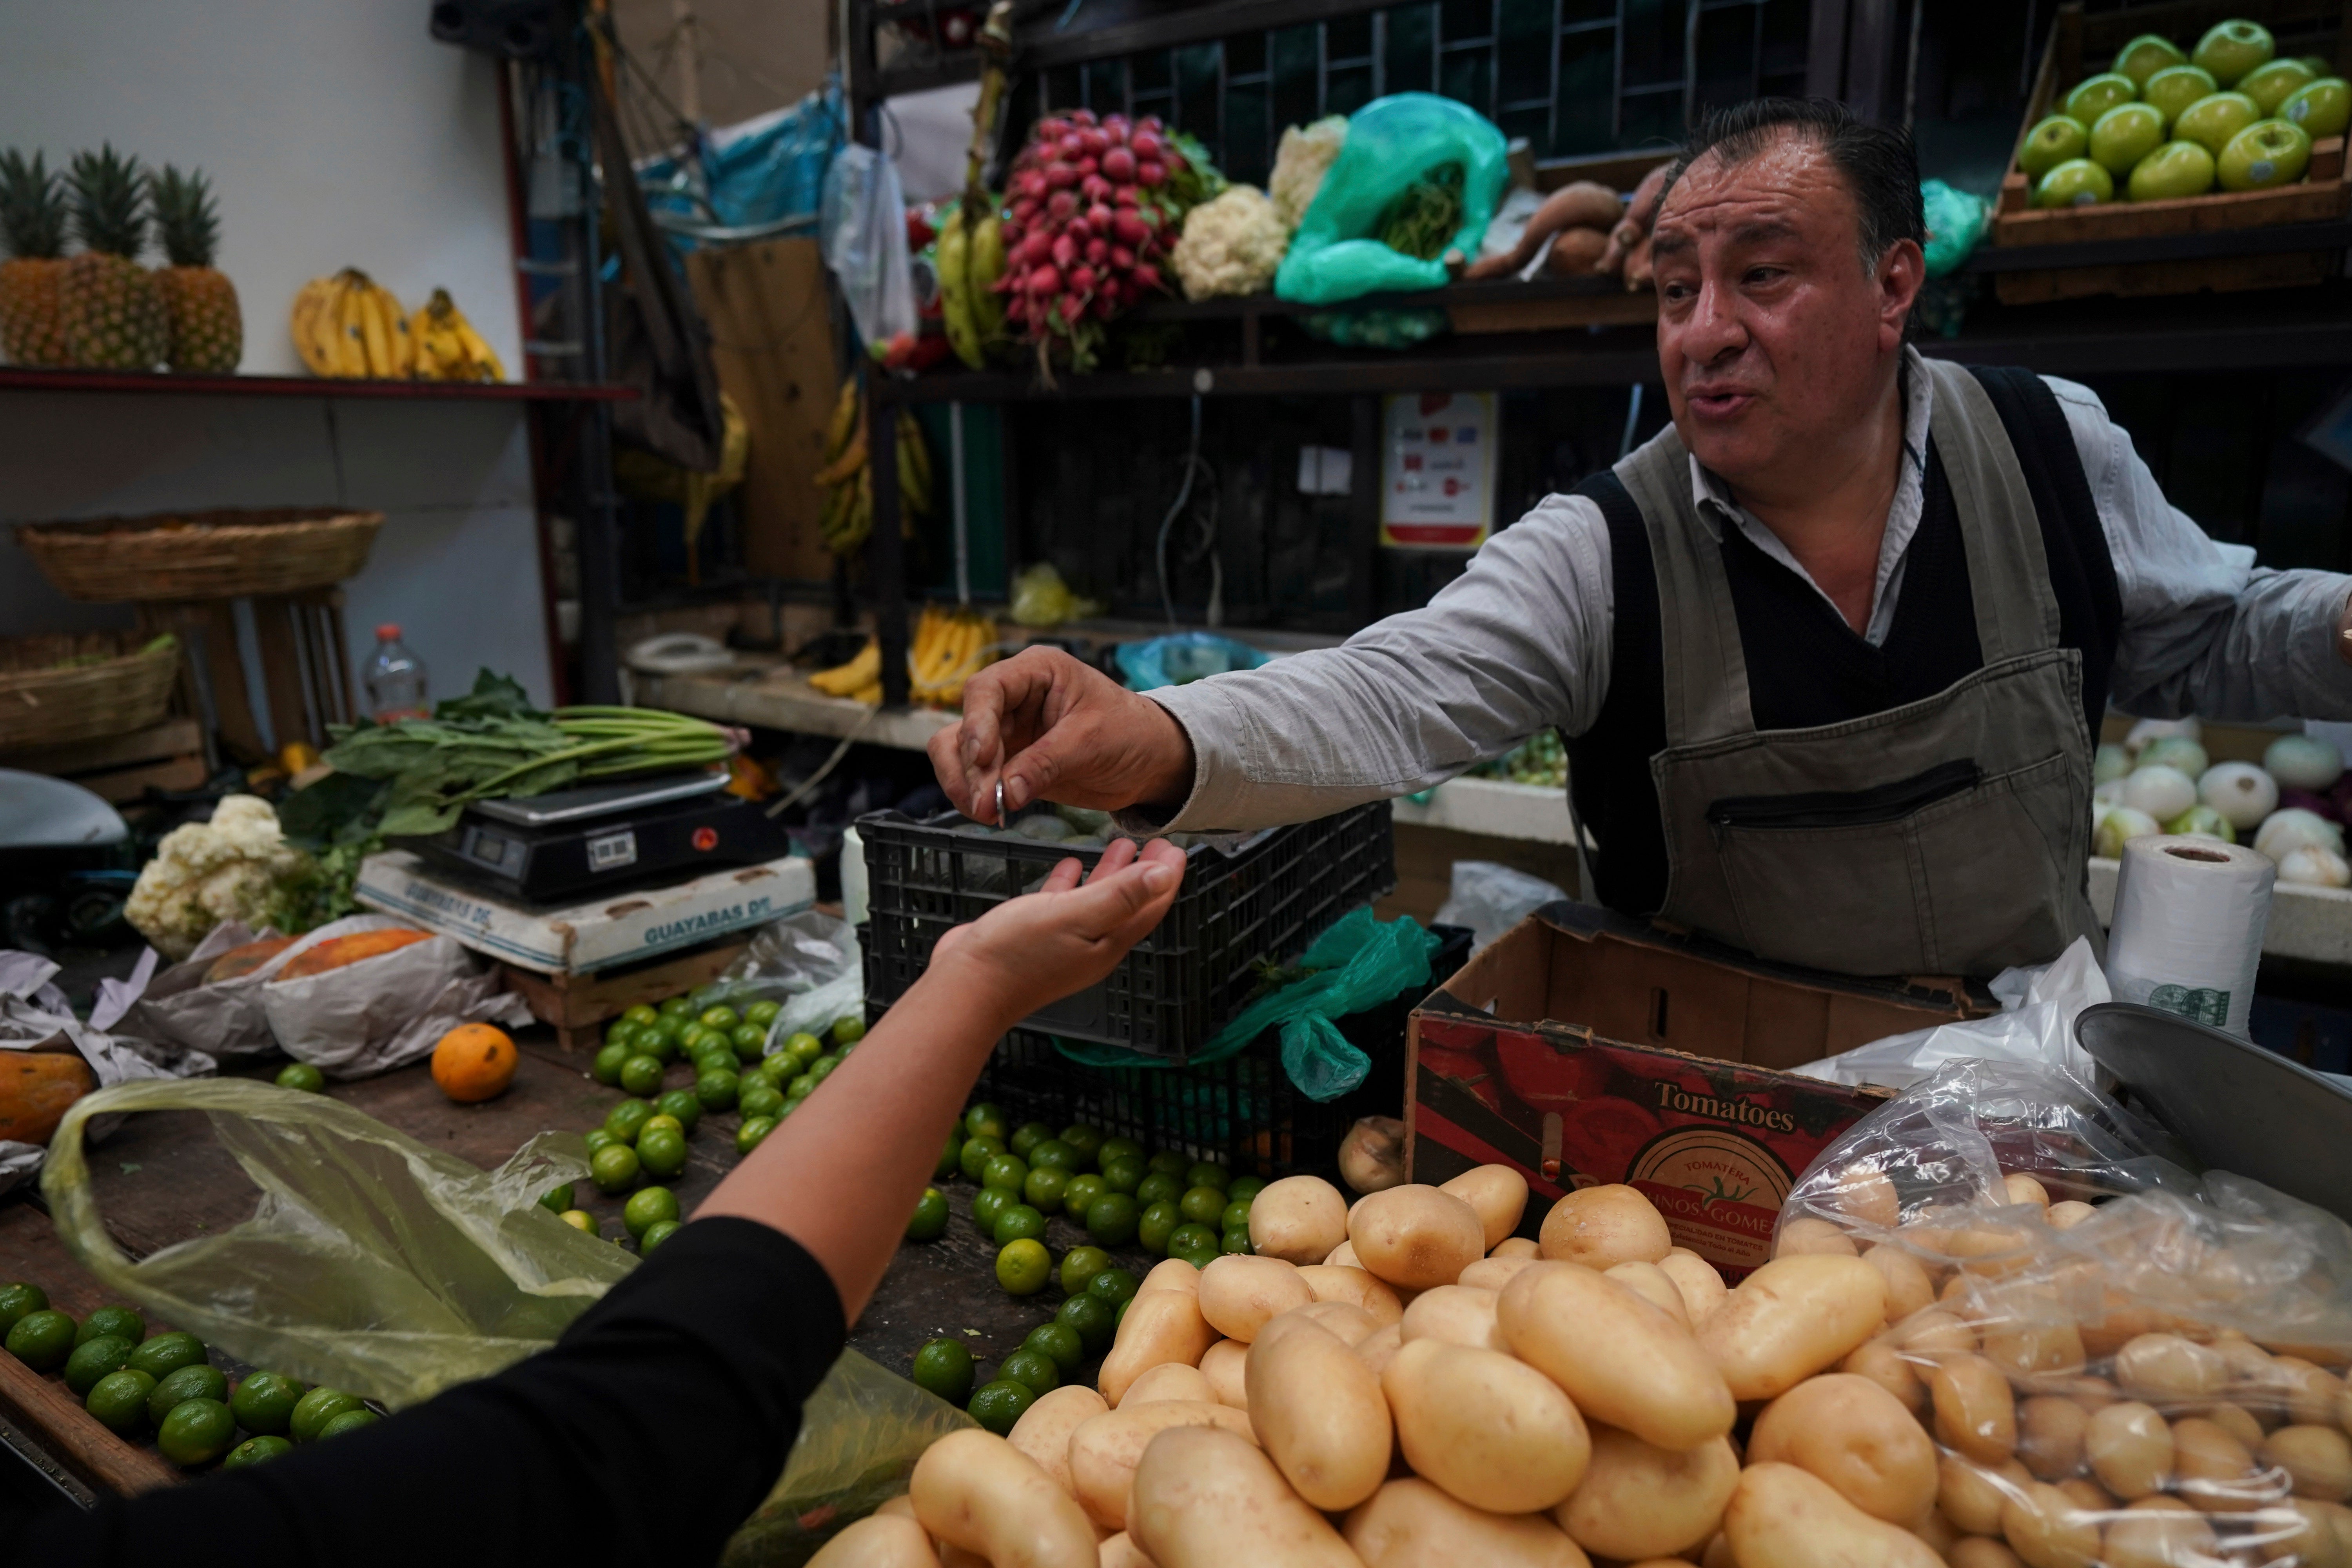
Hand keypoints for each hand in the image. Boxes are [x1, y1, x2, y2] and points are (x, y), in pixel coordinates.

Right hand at [925, 837, 1185, 1027]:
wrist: (966, 989)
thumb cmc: (1018, 955)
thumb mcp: (1076, 915)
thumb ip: (1121, 894)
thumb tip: (1164, 875)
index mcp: (1108, 942)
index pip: (1150, 906)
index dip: (1166, 877)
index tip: (1177, 847)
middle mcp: (1092, 944)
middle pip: (1130, 902)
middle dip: (1146, 873)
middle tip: (1157, 843)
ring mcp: (1064, 941)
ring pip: (1098, 901)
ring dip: (1112, 873)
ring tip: (1121, 844)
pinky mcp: (1037, 935)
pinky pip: (1064, 903)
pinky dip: (1072, 883)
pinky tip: (1070, 866)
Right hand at [928, 646, 1194, 823]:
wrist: (1149, 761)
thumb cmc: (1130, 732)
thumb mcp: (1091, 742)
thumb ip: (1046, 764)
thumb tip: (1006, 793)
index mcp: (1037, 671)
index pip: (987, 689)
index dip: (976, 724)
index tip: (982, 759)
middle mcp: (1014, 698)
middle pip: (965, 724)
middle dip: (970, 767)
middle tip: (986, 802)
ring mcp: (1007, 731)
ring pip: (957, 752)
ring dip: (965, 784)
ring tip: (988, 812)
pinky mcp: (1008, 762)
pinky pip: (974, 777)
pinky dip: (975, 796)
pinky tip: (992, 813)